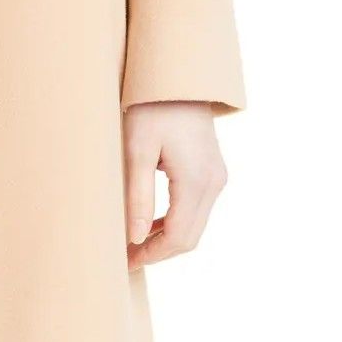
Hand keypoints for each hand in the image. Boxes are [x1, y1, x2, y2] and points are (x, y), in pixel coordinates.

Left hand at [124, 101, 227, 268]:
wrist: (179, 79)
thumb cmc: (152, 108)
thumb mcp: (136, 150)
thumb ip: (138, 197)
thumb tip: (135, 239)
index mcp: (195, 180)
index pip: (178, 237)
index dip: (151, 255)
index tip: (124, 261)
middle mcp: (214, 183)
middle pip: (190, 238)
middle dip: (158, 253)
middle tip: (126, 258)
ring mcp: (217, 178)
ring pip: (195, 227)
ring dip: (166, 239)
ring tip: (133, 243)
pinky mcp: (213, 172)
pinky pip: (197, 210)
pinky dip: (175, 222)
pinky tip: (150, 223)